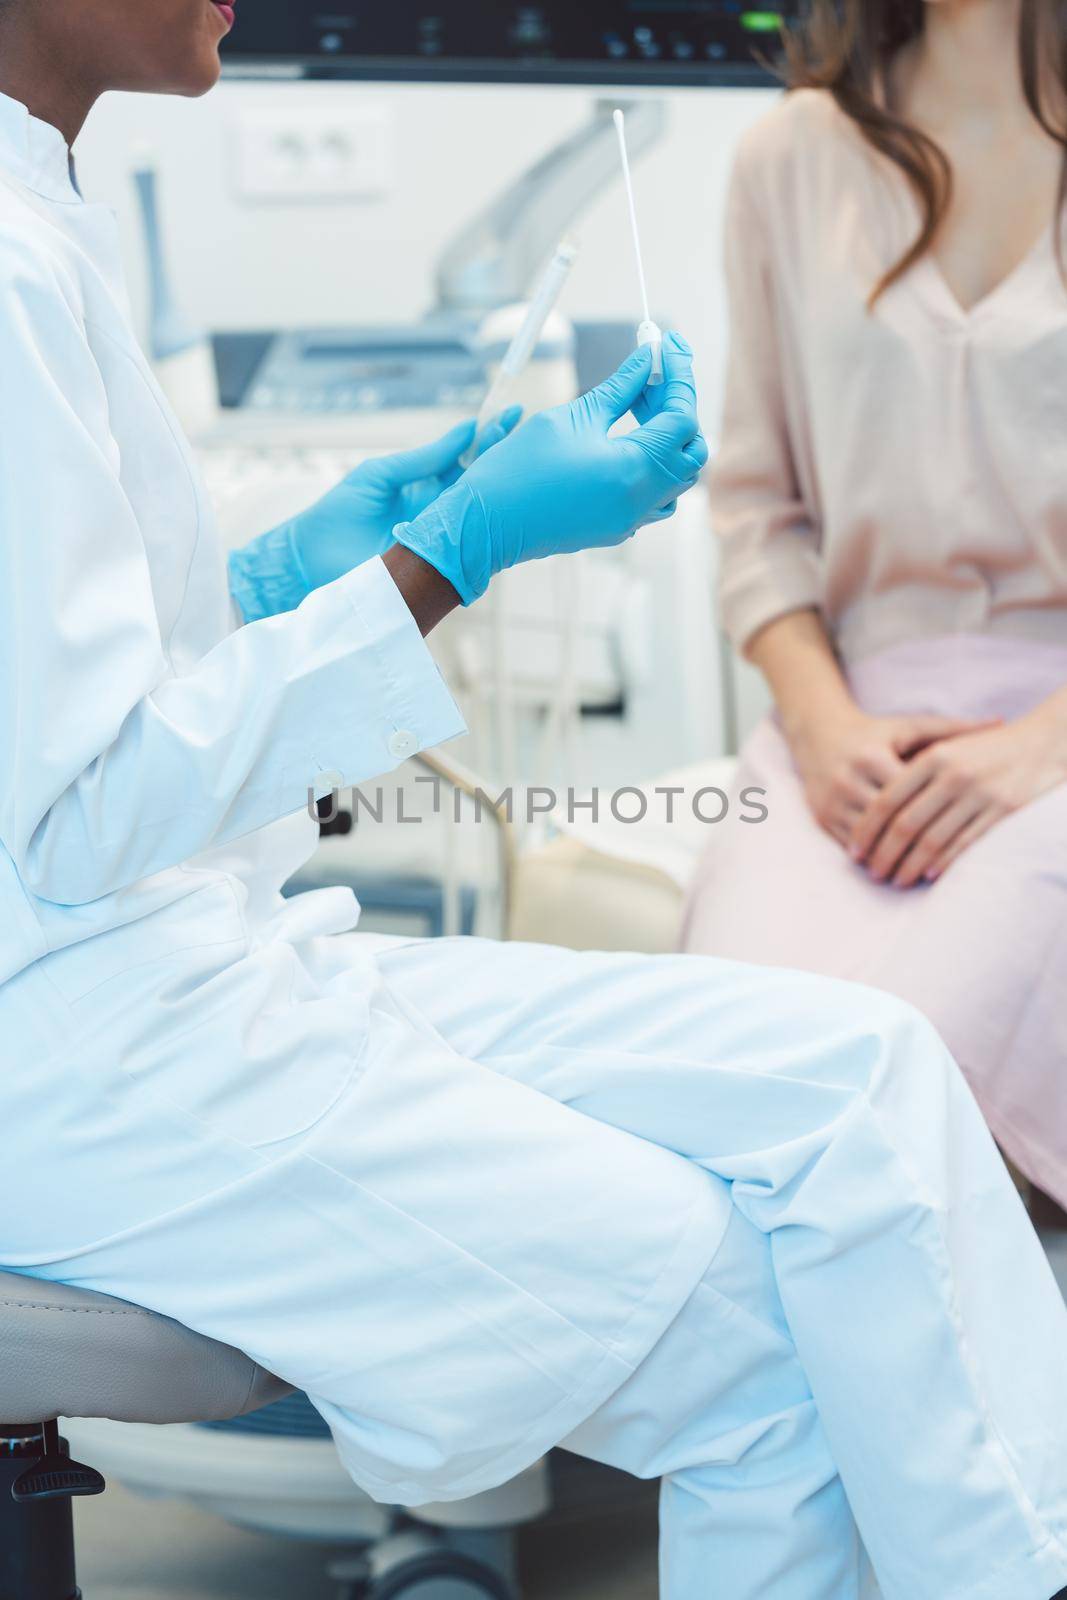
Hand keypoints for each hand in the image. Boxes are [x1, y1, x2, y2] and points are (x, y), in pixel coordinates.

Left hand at [289, 408, 522, 592]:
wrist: (313, 557)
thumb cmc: (339, 512)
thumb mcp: (382, 474)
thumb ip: (424, 458)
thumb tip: (466, 430)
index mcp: (426, 485)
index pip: (465, 458)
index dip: (488, 437)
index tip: (511, 413)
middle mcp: (440, 510)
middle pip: (480, 480)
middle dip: (502, 454)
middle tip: (523, 429)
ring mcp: (442, 536)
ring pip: (479, 510)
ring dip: (499, 485)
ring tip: (519, 458)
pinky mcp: (439, 561)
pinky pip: (467, 542)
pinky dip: (486, 524)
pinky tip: (500, 504)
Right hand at [393, 332, 707, 604]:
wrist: (486, 525)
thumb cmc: (518, 469)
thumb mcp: (571, 417)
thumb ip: (619, 388)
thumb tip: (646, 360)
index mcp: (634, 469)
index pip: (682, 416)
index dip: (679, 375)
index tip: (668, 344)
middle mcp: (641, 500)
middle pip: (691, 450)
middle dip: (678, 406)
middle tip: (650, 375)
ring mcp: (631, 520)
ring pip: (677, 477)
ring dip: (667, 438)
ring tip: (637, 404)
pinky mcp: (617, 528)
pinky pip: (655, 496)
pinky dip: (652, 464)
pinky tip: (623, 440)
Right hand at [789, 709, 994, 849]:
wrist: (819, 733)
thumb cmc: (875, 732)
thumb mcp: (910, 726)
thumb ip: (954, 728)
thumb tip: (1000, 722)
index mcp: (872, 756)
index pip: (908, 794)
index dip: (932, 813)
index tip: (958, 829)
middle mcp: (849, 778)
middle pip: (886, 820)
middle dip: (910, 844)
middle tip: (938, 862)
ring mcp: (832, 799)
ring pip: (865, 837)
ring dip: (887, 857)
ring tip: (910, 875)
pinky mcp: (820, 813)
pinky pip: (848, 841)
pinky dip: (868, 856)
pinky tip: (887, 867)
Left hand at [849, 711, 1066, 886]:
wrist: (1042, 741)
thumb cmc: (984, 748)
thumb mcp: (946, 746)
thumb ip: (912, 769)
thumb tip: (871, 804)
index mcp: (934, 757)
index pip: (889, 801)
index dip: (869, 830)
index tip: (856, 851)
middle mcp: (953, 774)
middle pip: (906, 824)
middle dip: (885, 854)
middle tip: (872, 872)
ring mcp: (979, 793)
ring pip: (933, 839)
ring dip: (910, 865)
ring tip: (896, 880)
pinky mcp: (1003, 810)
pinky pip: (965, 843)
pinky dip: (943, 862)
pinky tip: (929, 875)